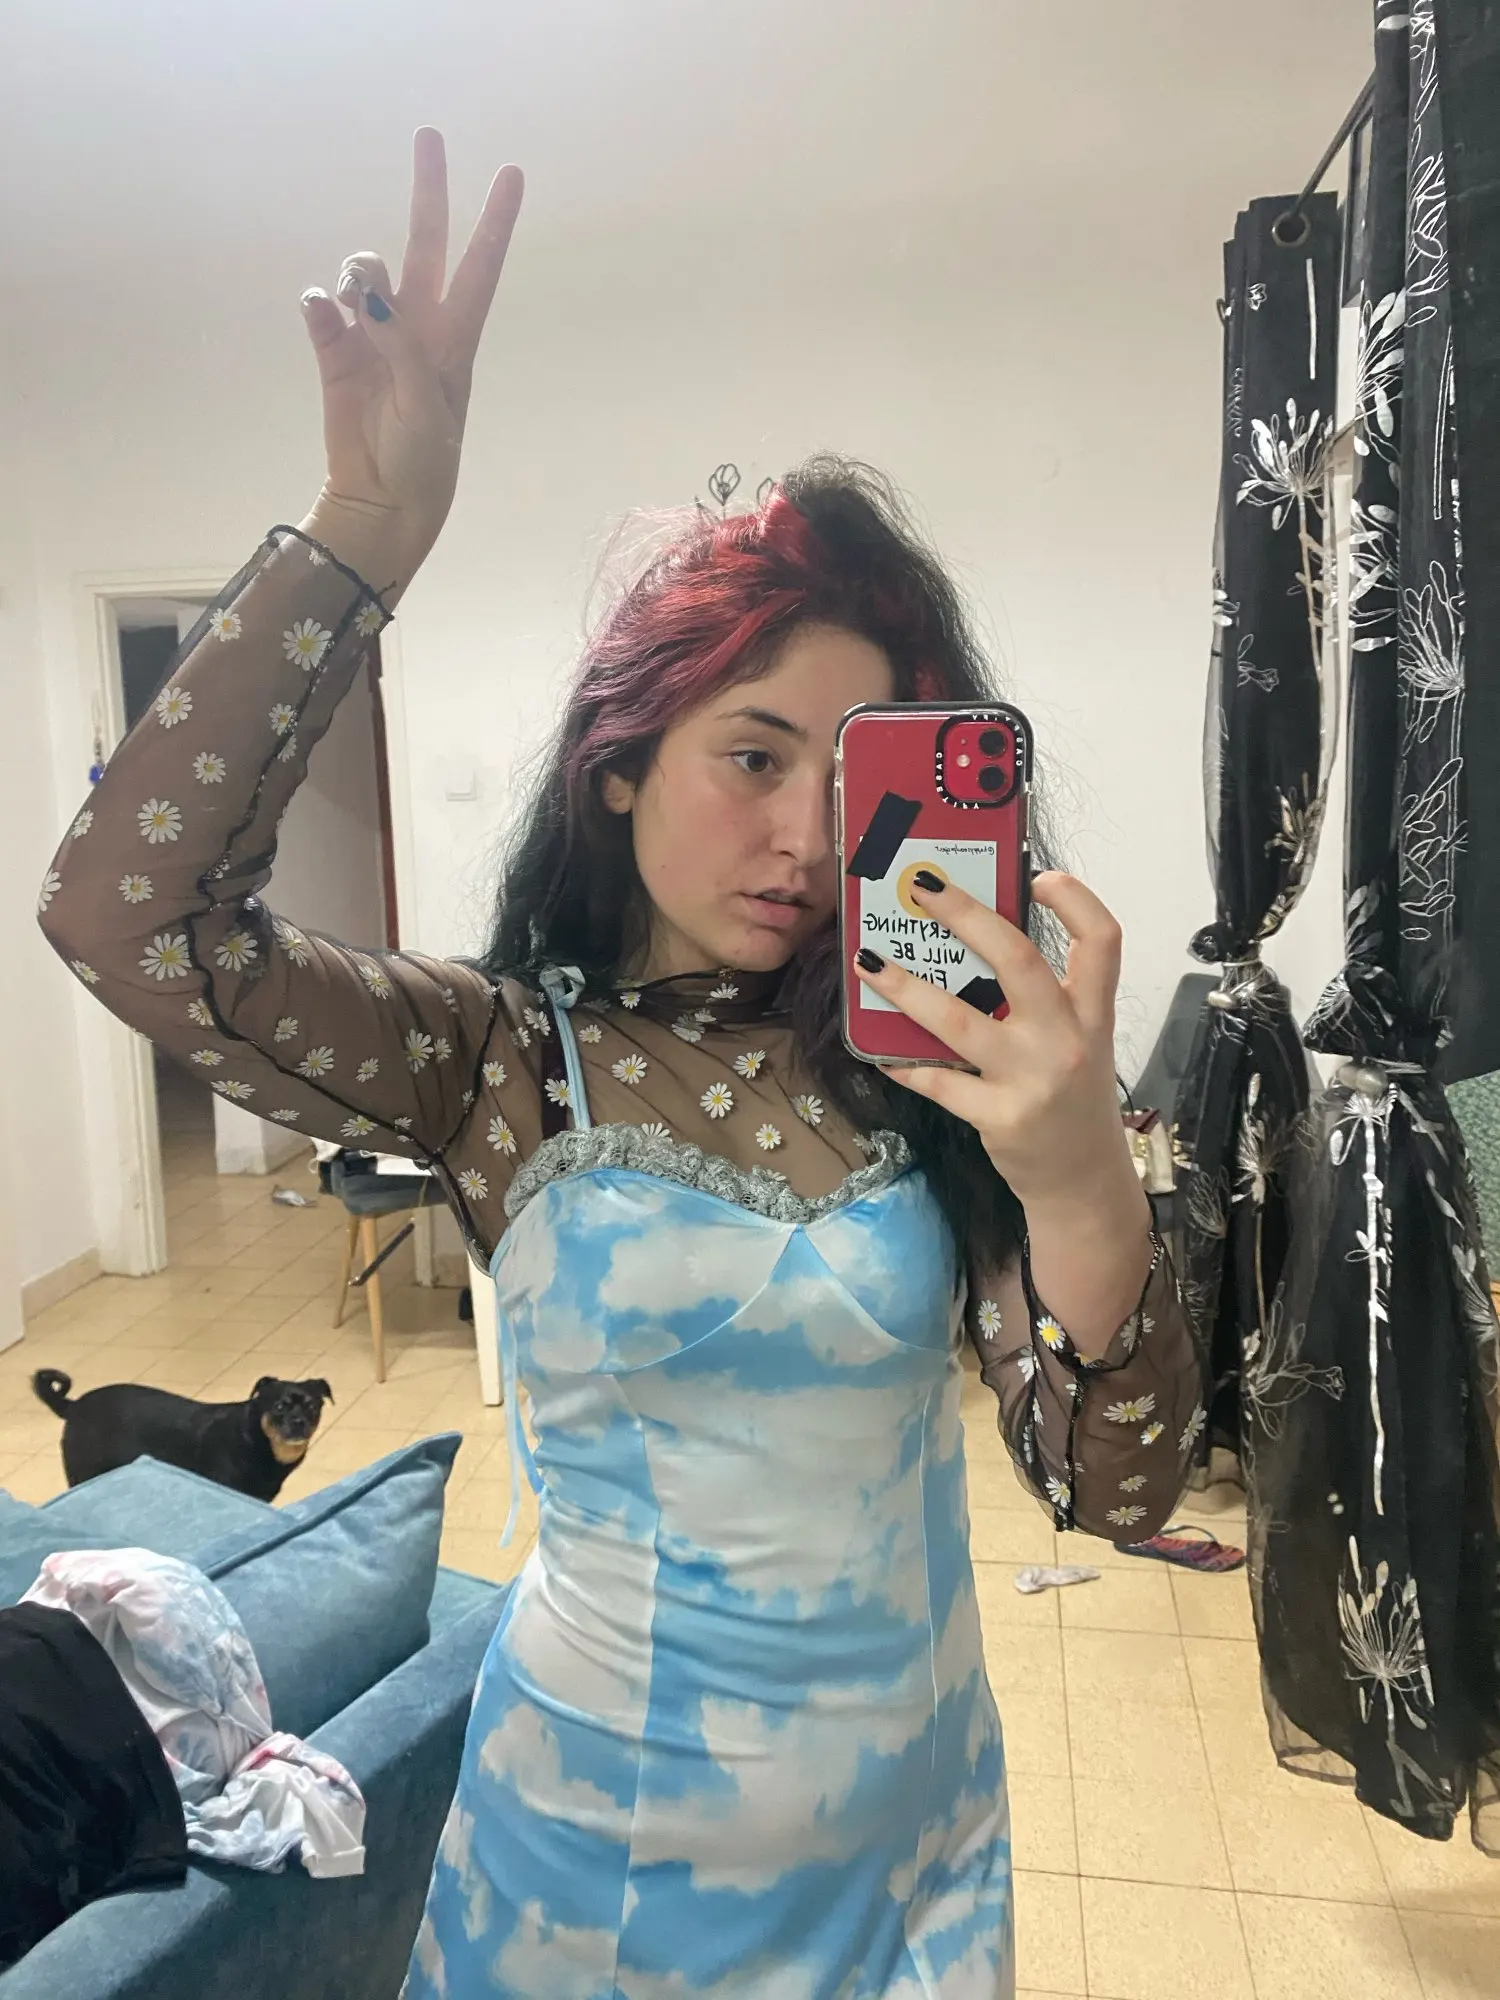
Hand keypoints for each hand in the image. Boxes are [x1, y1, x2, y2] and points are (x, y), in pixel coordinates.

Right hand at [297, 128, 523, 587]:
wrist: (381, 498)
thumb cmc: (423, 459)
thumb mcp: (426, 404)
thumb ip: (400, 345)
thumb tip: (363, 297)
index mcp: (456, 338)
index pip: (479, 266)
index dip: (495, 221)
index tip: (512, 173)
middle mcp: (417, 325)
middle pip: (424, 241)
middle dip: (428, 190)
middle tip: (429, 134)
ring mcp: (375, 334)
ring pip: (366, 271)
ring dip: (359, 272)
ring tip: (356, 304)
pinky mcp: (336, 351)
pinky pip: (324, 309)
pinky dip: (320, 306)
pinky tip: (322, 315)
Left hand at [853, 871, 1138, 1212]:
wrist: (1083, 1182)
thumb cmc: (1072, 1099)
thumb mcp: (1081, 1042)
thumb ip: (1047, 998)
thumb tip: (975, 943)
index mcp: (1092, 1013)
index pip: (1103, 941)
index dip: (1076, 900)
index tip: (1038, 876)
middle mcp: (1067, 1040)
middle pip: (1019, 961)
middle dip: (966, 916)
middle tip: (922, 887)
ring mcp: (1032, 1080)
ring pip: (959, 1021)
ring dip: (907, 988)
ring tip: (869, 962)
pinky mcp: (1000, 1117)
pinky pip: (939, 1081)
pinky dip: (904, 1064)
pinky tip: (879, 1052)